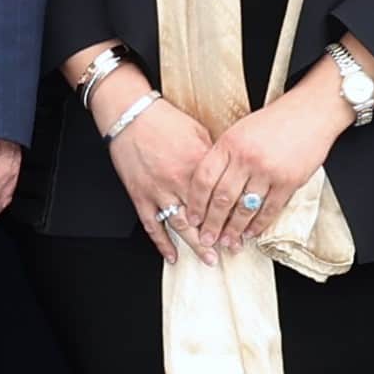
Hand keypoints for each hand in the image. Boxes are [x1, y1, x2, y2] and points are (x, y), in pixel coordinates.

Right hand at [98, 88, 221, 254]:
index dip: (233, 215)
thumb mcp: (199, 132)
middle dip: (218, 237)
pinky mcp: (140, 196)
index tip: (243, 228)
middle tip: (231, 251)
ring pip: (180, 226)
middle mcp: (178, 181)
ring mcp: (158, 191)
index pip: (220, 197)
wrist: (130, 114)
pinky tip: (173, 256)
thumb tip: (230, 174)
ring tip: (209, 259)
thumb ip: (214, 157)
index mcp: (197, 164)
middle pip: (203, 217)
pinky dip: (162, 243)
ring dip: (195, 245)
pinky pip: (152, 225)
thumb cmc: (164, 120)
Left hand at [177, 77, 344, 254]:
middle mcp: (246, 158)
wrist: (310, 114)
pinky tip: (251, 233)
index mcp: (229, 143)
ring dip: (234, 229)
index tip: (191, 219)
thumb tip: (208, 187)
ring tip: (228, 242)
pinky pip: (269, 209)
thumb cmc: (273, 122)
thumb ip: (224, 156)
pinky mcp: (289, 181)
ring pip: (244, 208)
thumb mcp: (240, 131)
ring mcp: (268, 171)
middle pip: (221, 198)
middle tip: (206, 240)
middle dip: (211, 224)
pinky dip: (258, 224)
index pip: (204, 179)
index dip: (195, 203)